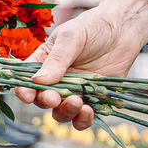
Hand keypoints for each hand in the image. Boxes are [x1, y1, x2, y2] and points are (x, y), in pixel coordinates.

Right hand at [14, 0, 147, 130]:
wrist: (123, 30)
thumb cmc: (93, 27)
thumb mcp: (72, 37)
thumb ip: (57, 59)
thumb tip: (39, 80)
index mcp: (44, 63)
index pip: (27, 80)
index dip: (24, 90)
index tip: (28, 96)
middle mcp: (56, 81)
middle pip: (43, 100)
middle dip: (47, 102)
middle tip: (55, 98)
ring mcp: (74, 92)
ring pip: (62, 112)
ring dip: (66, 112)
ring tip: (77, 103)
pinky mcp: (92, 100)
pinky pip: (83, 117)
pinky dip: (83, 120)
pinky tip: (89, 112)